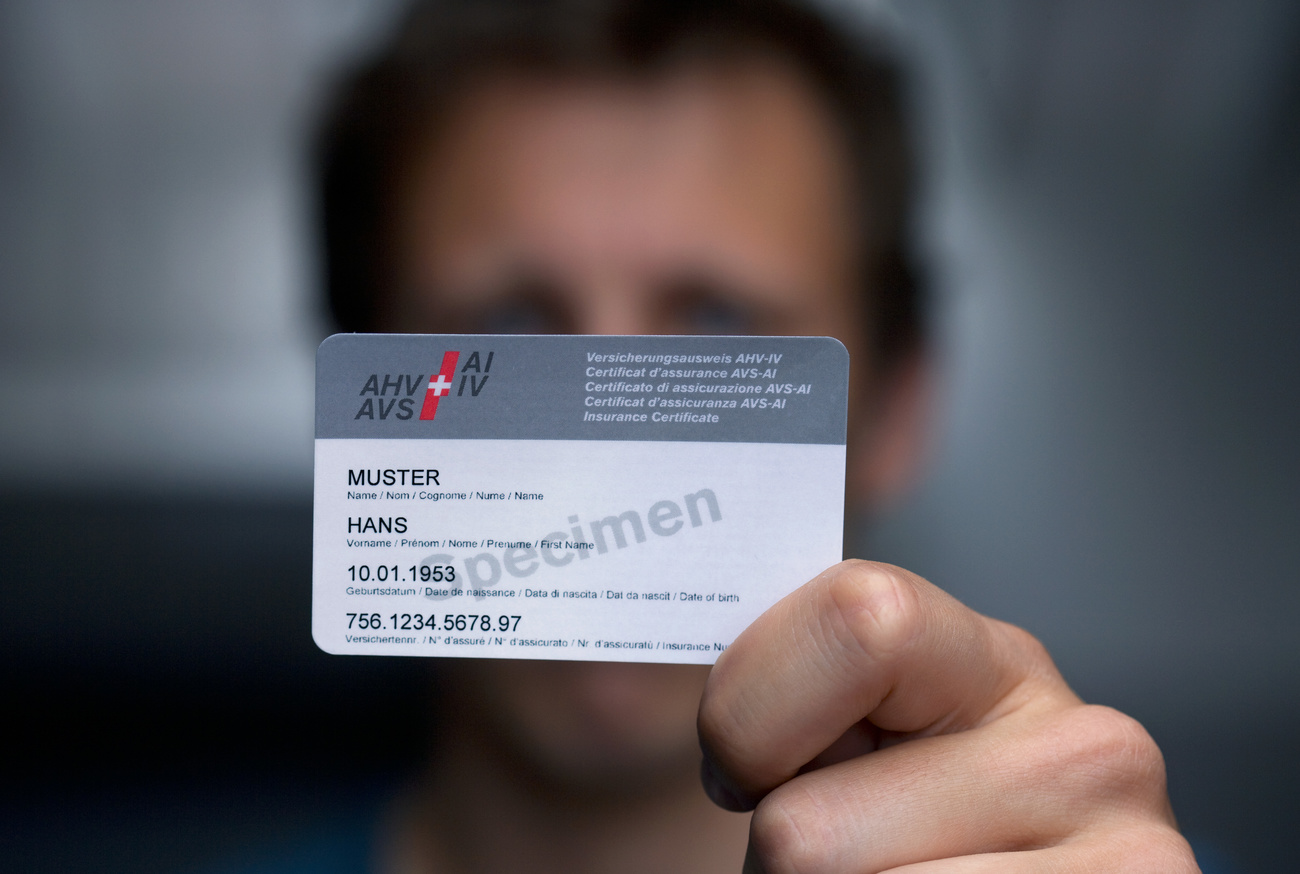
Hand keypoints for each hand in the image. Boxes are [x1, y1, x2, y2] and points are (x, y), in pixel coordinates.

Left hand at [697, 560, 1196, 871]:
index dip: (751, 711)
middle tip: (845, 859)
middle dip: (784, 862)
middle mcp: (1083, 747)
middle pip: (806, 832)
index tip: (740, 768)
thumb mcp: (855, 739)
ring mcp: (1127, 858)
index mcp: (989, 661)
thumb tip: (642, 642)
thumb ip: (798, 687)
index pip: (856, 618)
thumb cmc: (890, 831)